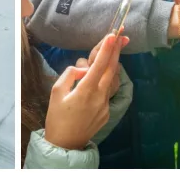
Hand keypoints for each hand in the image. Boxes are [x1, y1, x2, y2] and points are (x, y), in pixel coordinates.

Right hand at [44, 34, 123, 150]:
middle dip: (117, 50)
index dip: (106, 49)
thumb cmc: (57, 118)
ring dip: (113, 64)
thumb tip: (82, 69)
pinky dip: (106, 80)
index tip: (112, 35)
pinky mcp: (106, 111)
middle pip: (112, 69)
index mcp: (86, 90)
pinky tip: (101, 75)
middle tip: (123, 35)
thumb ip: (69, 75)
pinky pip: (108, 90)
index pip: (99, 65)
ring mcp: (105, 104)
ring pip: (112, 79)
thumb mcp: (56, 92)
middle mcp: (100, 96)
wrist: (65, 144)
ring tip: (114, 50)